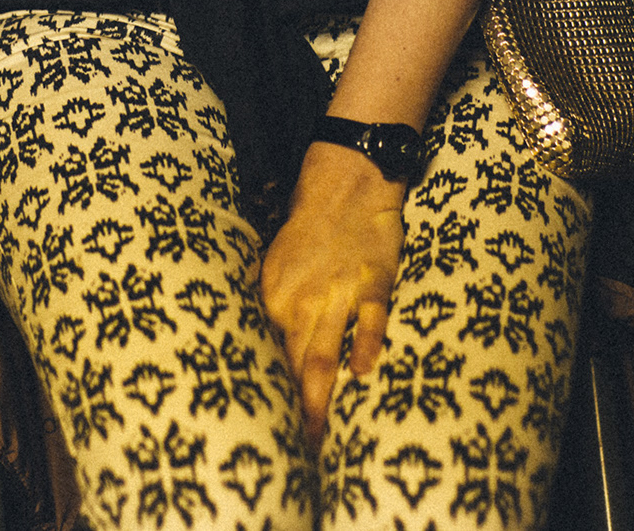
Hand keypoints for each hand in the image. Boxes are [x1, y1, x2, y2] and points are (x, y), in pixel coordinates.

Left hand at [260, 140, 406, 448]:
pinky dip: (364, 345)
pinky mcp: (374, 283)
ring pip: (325, 351)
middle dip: (293, 411)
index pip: (267, 356)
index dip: (267, 395)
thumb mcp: (274, 266)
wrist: (345, 180)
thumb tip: (259, 346)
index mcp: (274, 298)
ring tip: (320, 435)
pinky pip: (369, 319)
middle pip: (294, 365)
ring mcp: (339, 293)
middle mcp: (301, 301)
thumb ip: (271, 308)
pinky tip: (362, 374)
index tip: (267, 432)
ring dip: (320, 394)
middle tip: (294, 451)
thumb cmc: (308, 227)